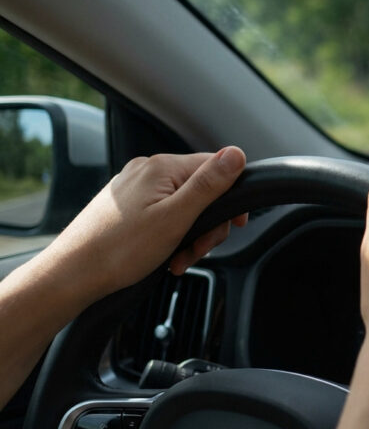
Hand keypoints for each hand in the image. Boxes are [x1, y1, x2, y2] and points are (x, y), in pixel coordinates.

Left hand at [53, 146, 247, 297]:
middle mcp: (146, 171)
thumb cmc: (119, 250)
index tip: (235, 225)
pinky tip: (163, 255)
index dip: (231, 198)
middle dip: (206, 224)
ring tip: (176, 259)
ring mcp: (133, 188)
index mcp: (162, 168)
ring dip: (188, 235)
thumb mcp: (176, 218)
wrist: (72, 275)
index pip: (216, 167)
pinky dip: (170, 236)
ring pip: (182, 206)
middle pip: (200, 190)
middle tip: (196, 250)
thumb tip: (237, 153)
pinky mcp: (126, 206)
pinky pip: (162, 214)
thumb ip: (209, 185)